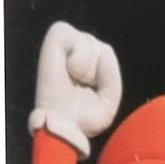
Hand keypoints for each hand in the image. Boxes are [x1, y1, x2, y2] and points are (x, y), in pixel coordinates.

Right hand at [28, 22, 121, 155]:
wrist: (64, 129)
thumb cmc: (83, 119)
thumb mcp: (108, 100)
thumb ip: (112, 73)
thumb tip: (104, 48)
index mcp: (83, 64)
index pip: (106, 52)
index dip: (106, 75)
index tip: (90, 93)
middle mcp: (71, 53)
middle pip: (100, 48)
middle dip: (97, 72)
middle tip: (80, 88)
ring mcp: (60, 47)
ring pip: (89, 41)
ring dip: (88, 67)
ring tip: (74, 80)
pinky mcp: (52, 42)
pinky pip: (74, 34)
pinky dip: (79, 56)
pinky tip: (70, 70)